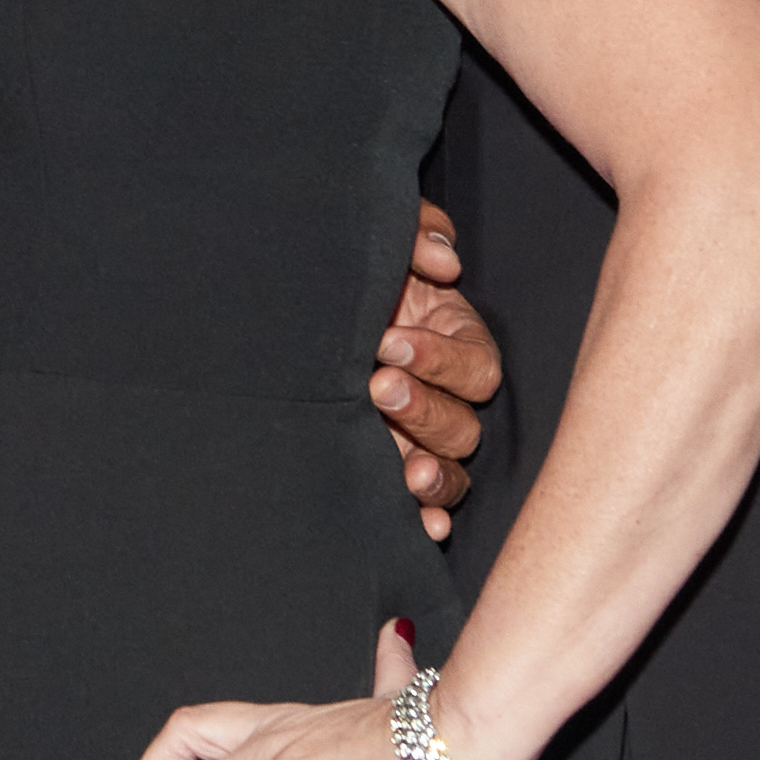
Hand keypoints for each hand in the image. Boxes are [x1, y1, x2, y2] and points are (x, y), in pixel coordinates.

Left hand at [371, 204, 503, 539]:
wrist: (282, 309)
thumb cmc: (345, 271)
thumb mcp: (382, 240)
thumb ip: (417, 234)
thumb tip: (445, 264)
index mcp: (455, 343)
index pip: (476, 365)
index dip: (441, 359)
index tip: (390, 341)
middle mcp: (443, 397)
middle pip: (463, 424)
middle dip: (424, 409)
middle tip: (377, 387)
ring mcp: (417, 439)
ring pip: (449, 469)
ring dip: (433, 473)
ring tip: (407, 470)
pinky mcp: (389, 468)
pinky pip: (424, 506)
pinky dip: (426, 517)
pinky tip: (421, 526)